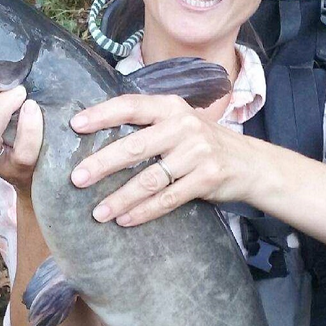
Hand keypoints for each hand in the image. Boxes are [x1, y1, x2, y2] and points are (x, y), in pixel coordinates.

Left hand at [69, 94, 257, 225]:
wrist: (250, 162)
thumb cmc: (203, 142)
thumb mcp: (180, 122)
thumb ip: (150, 124)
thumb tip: (99, 138)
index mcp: (172, 107)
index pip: (131, 106)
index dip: (102, 114)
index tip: (76, 126)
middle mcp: (184, 126)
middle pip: (135, 146)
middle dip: (103, 163)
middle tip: (77, 179)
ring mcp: (198, 153)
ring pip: (150, 178)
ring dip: (121, 197)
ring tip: (98, 211)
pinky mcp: (207, 178)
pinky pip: (168, 198)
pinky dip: (144, 211)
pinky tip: (125, 219)